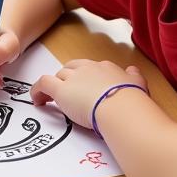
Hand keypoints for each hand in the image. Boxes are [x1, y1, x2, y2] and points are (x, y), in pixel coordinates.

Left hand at [31, 59, 147, 129]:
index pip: (89, 68)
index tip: (83, 87)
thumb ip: (134, 76)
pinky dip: (37, 91)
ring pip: (57, 76)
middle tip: (66, 92)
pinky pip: (43, 84)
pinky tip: (38, 101)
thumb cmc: (131, 101)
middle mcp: (87, 69)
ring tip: (49, 99)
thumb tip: (132, 70)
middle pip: (71, 69)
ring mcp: (73, 78)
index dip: (84, 77)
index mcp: (105, 68)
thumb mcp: (138, 84)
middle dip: (67, 79)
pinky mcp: (61, 90)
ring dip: (53, 86)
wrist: (121, 107)